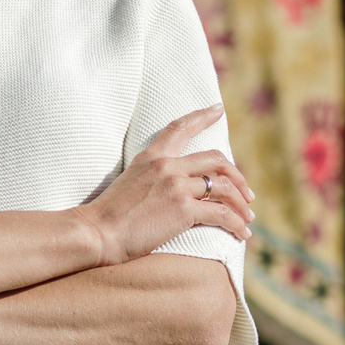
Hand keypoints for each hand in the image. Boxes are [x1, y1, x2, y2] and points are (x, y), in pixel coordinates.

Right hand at [77, 106, 252, 266]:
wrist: (97, 232)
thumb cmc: (109, 216)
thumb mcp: (129, 182)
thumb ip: (151, 177)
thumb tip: (172, 187)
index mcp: (151, 157)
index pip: (180, 128)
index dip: (202, 116)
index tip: (218, 109)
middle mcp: (167, 166)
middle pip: (216, 159)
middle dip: (237, 176)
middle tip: (246, 193)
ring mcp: (176, 186)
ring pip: (223, 186)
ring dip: (240, 202)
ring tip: (247, 217)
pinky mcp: (183, 209)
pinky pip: (221, 214)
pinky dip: (235, 224)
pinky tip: (241, 235)